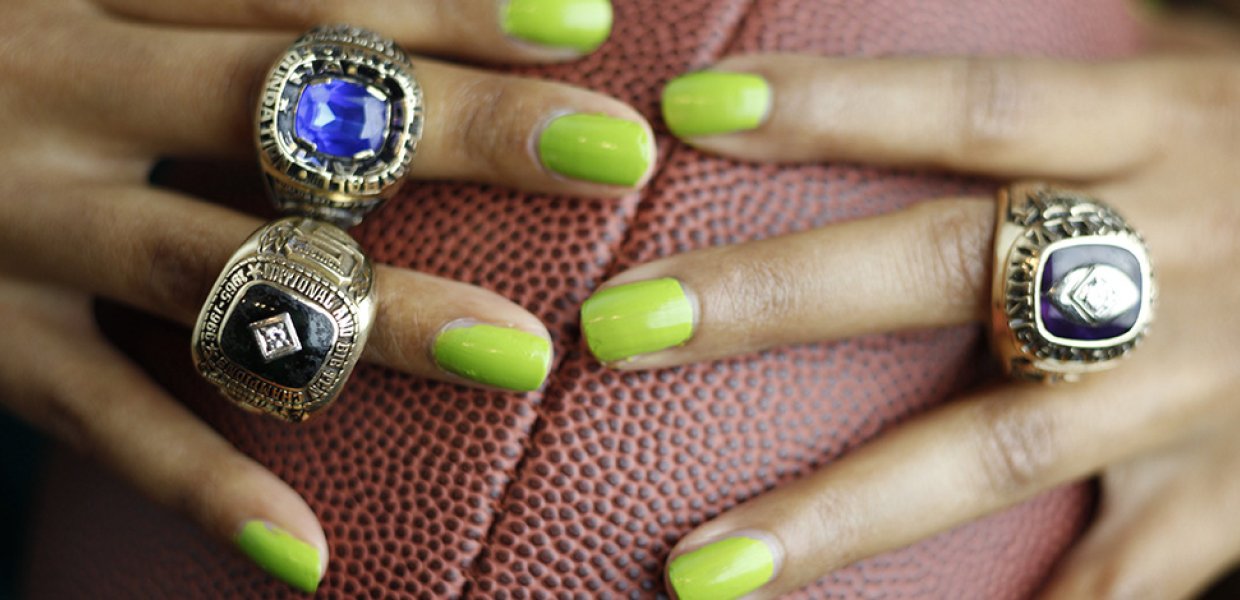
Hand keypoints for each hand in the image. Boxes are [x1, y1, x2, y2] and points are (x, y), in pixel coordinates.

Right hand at [0, 0, 649, 592]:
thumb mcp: (89, 11)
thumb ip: (219, 19)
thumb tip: (369, 45)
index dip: (451, 7)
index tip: (588, 24)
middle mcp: (62, 91)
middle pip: (294, 109)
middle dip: (465, 132)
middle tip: (617, 156)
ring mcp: (16, 224)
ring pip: (221, 271)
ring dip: (378, 318)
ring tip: (524, 358)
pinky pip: (105, 422)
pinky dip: (204, 486)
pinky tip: (313, 555)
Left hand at [576, 16, 1239, 599]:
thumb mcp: (1189, 70)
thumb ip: (1055, 68)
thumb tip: (882, 36)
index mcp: (1151, 123)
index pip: (962, 102)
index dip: (827, 100)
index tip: (683, 112)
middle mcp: (1164, 253)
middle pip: (940, 268)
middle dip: (773, 300)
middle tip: (619, 328)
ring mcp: (1198, 388)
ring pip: (1001, 454)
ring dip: (842, 515)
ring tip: (695, 568)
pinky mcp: (1232, 497)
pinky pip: (1121, 586)